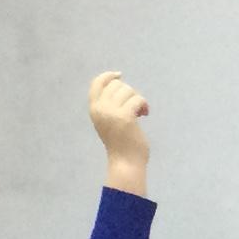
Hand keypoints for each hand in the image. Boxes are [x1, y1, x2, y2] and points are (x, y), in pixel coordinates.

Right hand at [87, 72, 150, 194]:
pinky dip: (144, 105)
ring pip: (129, 90)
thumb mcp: (108, 120)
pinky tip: (145, 114)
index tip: (120, 75)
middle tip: (136, 106)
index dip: (108, 76)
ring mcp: (111, 113)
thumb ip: (109, 104)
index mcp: (94, 109)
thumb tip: (119, 83)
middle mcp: (100, 109)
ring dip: (138, 99)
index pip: (96, 83)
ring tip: (141, 112)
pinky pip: (138, 99)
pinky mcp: (125, 117)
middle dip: (130, 92)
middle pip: (117, 85)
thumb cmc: (121, 143)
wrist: (125, 163)